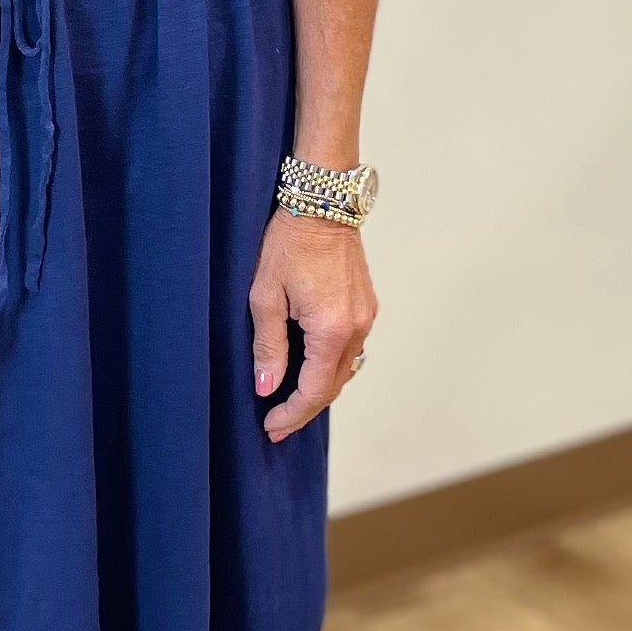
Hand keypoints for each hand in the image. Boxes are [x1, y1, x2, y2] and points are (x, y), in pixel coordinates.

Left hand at [249, 210, 376, 442]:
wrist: (322, 202)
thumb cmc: (288, 242)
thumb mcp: (264, 296)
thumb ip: (268, 347)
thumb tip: (267, 387)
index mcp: (331, 330)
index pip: (314, 390)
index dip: (291, 414)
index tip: (270, 428)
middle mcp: (357, 328)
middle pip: (333, 385)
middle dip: (305, 408)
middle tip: (276, 423)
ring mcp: (367, 316)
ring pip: (344, 369)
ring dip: (318, 388)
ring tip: (289, 400)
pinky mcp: (367, 306)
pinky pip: (351, 349)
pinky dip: (329, 365)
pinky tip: (309, 367)